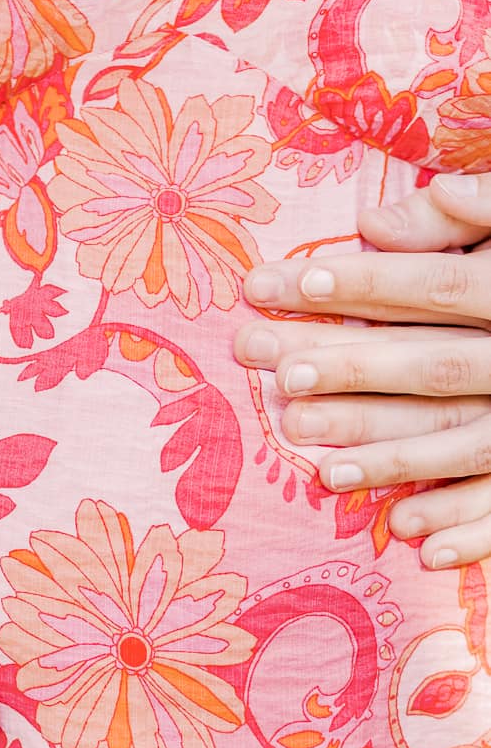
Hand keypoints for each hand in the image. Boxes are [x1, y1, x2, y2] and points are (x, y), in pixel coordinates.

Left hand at [235, 172, 490, 568]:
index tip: (290, 282)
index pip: (437, 286)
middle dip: (354, 372)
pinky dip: (468, 524)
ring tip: (317, 464)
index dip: (366, 285)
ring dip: (392, 458)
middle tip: (277, 375)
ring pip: (464, 441)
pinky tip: (410, 537)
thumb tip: (378, 220)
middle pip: (435, 366)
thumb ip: (477, 209)